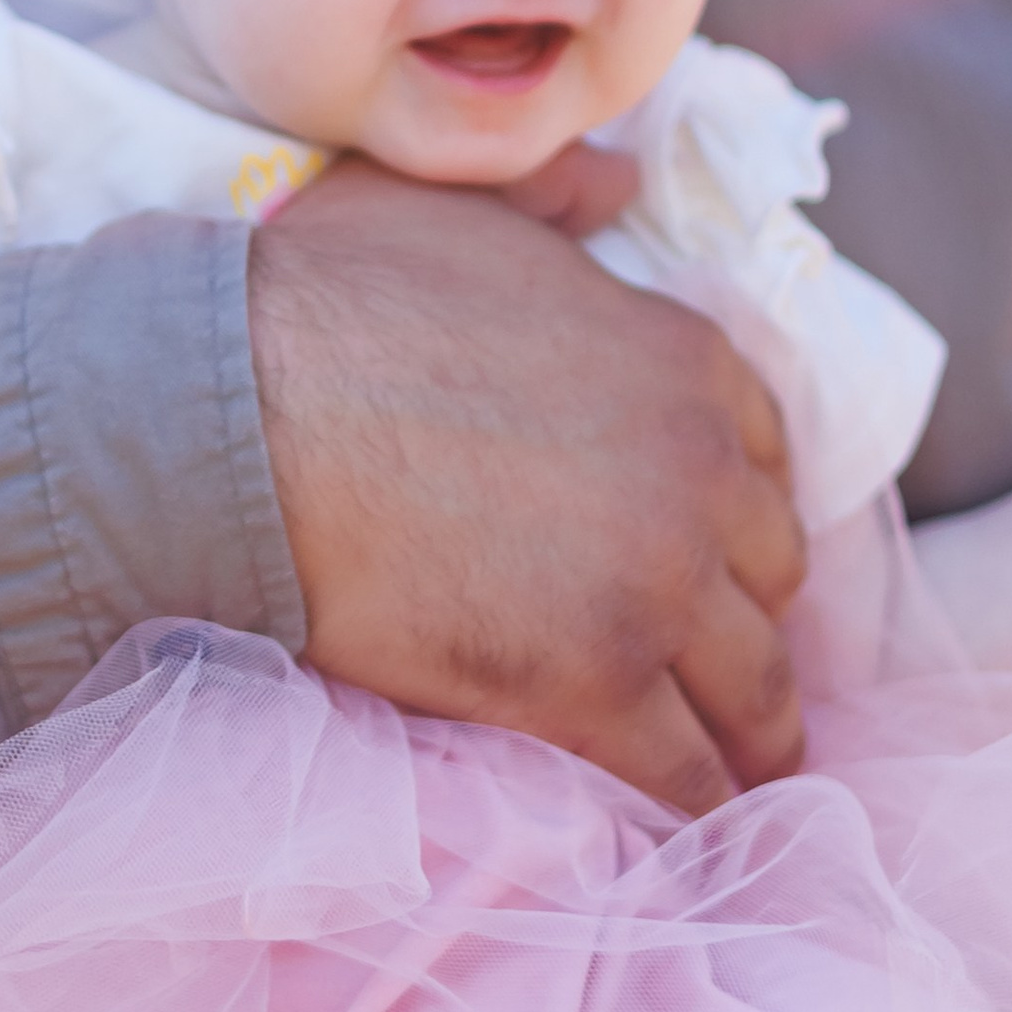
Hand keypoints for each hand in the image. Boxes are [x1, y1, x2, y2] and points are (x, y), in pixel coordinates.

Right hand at [249, 159, 806, 813]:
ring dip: (748, 733)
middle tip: (714, 665)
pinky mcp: (594, 685)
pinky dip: (692, 807)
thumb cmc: (323, 301)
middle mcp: (700, 470)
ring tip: (731, 771)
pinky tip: (681, 833)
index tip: (715, 552)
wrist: (237, 415)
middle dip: (748, 619)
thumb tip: (616, 177)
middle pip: (775, 574)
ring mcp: (656, 584)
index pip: (769, 454)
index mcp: (683, 356)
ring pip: (754, 688)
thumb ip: (554, 199)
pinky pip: (685, 773)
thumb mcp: (451, 202)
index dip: (738, 509)